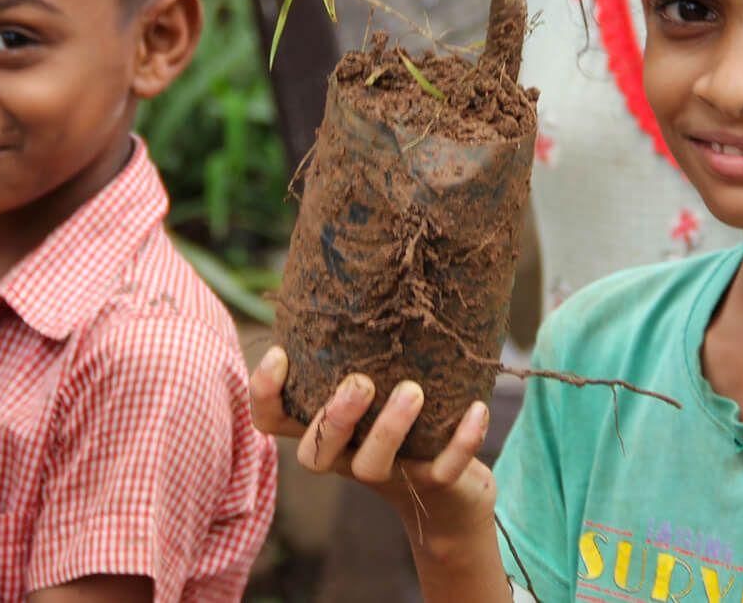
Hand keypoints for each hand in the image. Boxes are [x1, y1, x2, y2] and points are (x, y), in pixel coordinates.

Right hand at [248, 346, 495, 552]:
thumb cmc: (402, 414)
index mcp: (324, 427)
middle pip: (315, 454)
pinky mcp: (432, 485)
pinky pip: (443, 471)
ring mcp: (388, 475)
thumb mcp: (377, 377)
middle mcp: (345, 455)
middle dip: (335, 418)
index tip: (280, 354)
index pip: (272, 422)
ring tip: (412, 391)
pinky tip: (477, 409)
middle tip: (359, 382)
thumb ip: (360, 342)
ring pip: (372, 466)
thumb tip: (364, 254)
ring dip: (390, 428)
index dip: (265, 394)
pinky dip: (461, 442)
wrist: (451, 488)